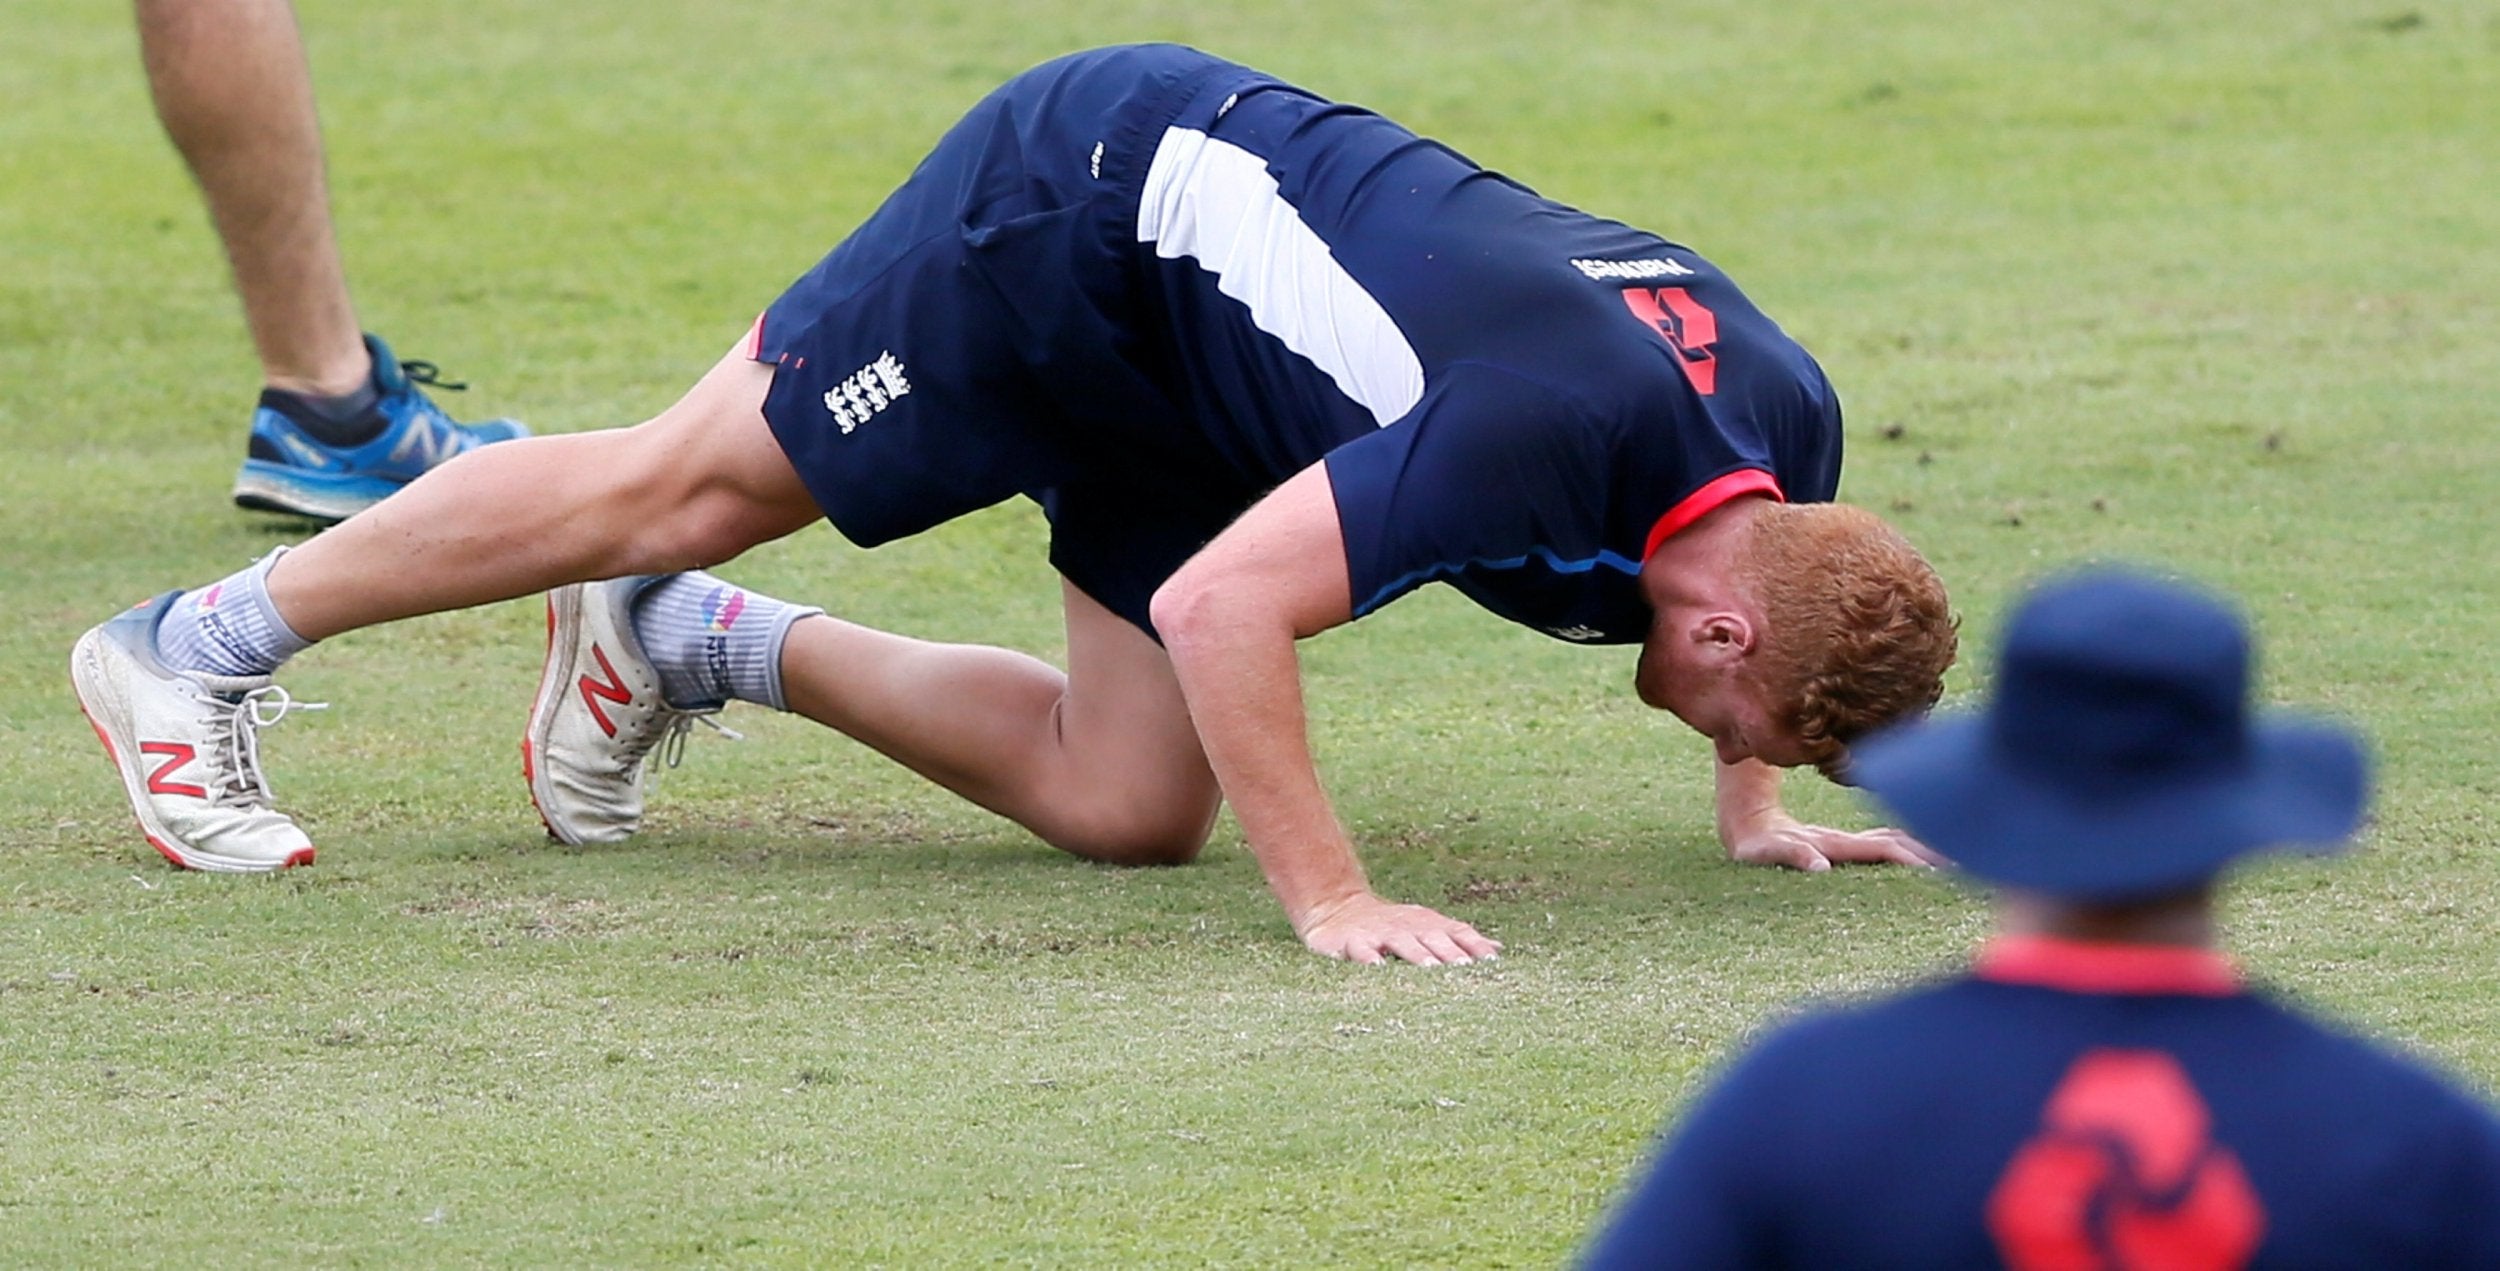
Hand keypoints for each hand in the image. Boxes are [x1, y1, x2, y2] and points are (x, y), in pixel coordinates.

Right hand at [1295, 892, 1501, 965]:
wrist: (1339, 908)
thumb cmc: (1394, 926)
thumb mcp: (1428, 928)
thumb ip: (1461, 940)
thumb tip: (1498, 949)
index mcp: (1430, 924)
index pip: (1457, 932)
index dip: (1474, 946)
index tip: (1491, 962)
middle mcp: (1409, 926)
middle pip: (1434, 939)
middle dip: (1450, 954)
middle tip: (1465, 969)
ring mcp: (1381, 933)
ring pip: (1402, 943)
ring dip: (1416, 955)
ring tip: (1430, 969)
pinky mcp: (1354, 942)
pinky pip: (1363, 950)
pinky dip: (1370, 959)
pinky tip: (1377, 969)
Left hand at [1725, 817, 1945, 871]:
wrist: (1748, 819)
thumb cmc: (1757, 844)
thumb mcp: (1768, 852)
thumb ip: (1793, 856)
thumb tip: (1820, 868)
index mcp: (1837, 844)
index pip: (1884, 849)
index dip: (1912, 857)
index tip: (1943, 868)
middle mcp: (1847, 841)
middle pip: (1898, 841)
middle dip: (1931, 852)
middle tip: (1969, 864)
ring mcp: (1848, 842)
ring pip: (1895, 840)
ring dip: (1924, 848)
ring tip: (1958, 861)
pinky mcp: (1845, 846)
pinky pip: (1885, 843)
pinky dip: (1909, 847)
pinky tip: (1926, 855)